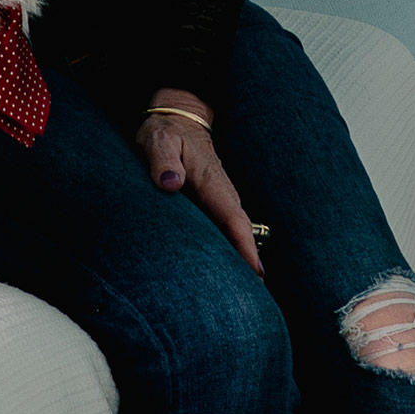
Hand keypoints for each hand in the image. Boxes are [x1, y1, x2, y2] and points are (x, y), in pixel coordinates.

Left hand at [134, 86, 258, 274]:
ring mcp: (219, 197)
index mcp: (211, 180)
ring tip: (248, 291)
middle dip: (250, 261)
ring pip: (235, 231)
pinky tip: (229, 268)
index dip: (245, 245)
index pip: (233, 218)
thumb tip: (171, 183)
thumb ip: (163, 160)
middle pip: (241, 231)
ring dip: (242, 257)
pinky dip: (231, 247)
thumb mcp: (158, 140)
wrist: (175, 117)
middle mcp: (221, 191)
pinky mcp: (212, 201)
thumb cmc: (165, 131)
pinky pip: (226, 227)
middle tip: (256, 296)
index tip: (256, 271)